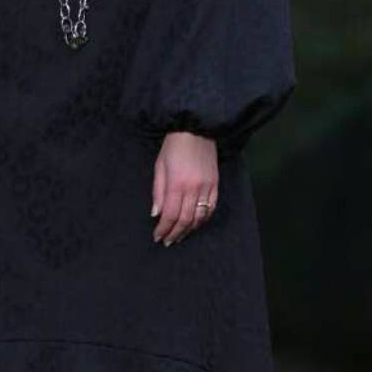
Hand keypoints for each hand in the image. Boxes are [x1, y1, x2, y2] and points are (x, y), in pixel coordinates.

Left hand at [150, 131, 218, 245]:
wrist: (196, 130)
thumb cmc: (173, 147)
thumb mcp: (159, 167)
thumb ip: (158, 192)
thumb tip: (156, 214)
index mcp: (177, 184)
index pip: (169, 215)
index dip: (163, 229)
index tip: (158, 237)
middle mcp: (193, 188)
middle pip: (185, 220)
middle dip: (175, 233)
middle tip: (168, 241)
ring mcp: (207, 187)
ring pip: (199, 217)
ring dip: (189, 230)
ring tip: (180, 236)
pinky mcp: (215, 184)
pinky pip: (211, 208)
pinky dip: (203, 220)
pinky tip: (195, 224)